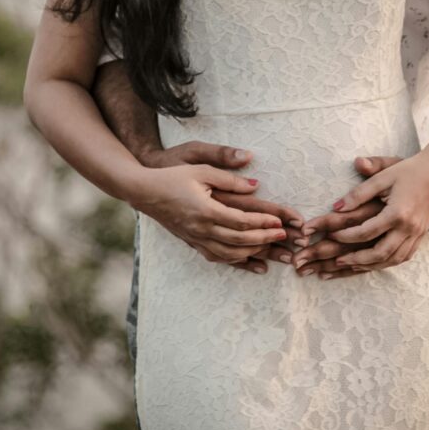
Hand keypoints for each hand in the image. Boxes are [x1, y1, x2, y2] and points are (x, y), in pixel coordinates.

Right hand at [138, 140, 305, 272]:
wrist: (144, 191)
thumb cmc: (173, 175)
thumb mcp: (201, 169)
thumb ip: (229, 178)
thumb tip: (256, 186)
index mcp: (206, 210)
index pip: (241, 221)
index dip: (263, 224)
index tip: (280, 223)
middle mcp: (201, 228)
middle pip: (239, 240)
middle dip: (264, 240)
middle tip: (284, 238)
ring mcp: (195, 238)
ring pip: (229, 254)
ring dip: (253, 253)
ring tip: (271, 249)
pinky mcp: (191, 242)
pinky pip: (216, 256)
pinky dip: (235, 260)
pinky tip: (248, 260)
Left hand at [301, 152, 428, 273]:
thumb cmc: (407, 170)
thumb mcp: (382, 177)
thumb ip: (358, 193)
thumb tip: (336, 207)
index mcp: (397, 212)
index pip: (366, 232)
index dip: (345, 236)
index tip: (330, 235)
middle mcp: (409, 227)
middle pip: (379, 253)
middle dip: (356, 259)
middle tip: (337, 260)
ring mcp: (417, 234)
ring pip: (393, 259)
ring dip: (371, 265)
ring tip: (352, 265)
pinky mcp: (421, 236)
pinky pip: (403, 257)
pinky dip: (387, 262)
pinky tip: (374, 262)